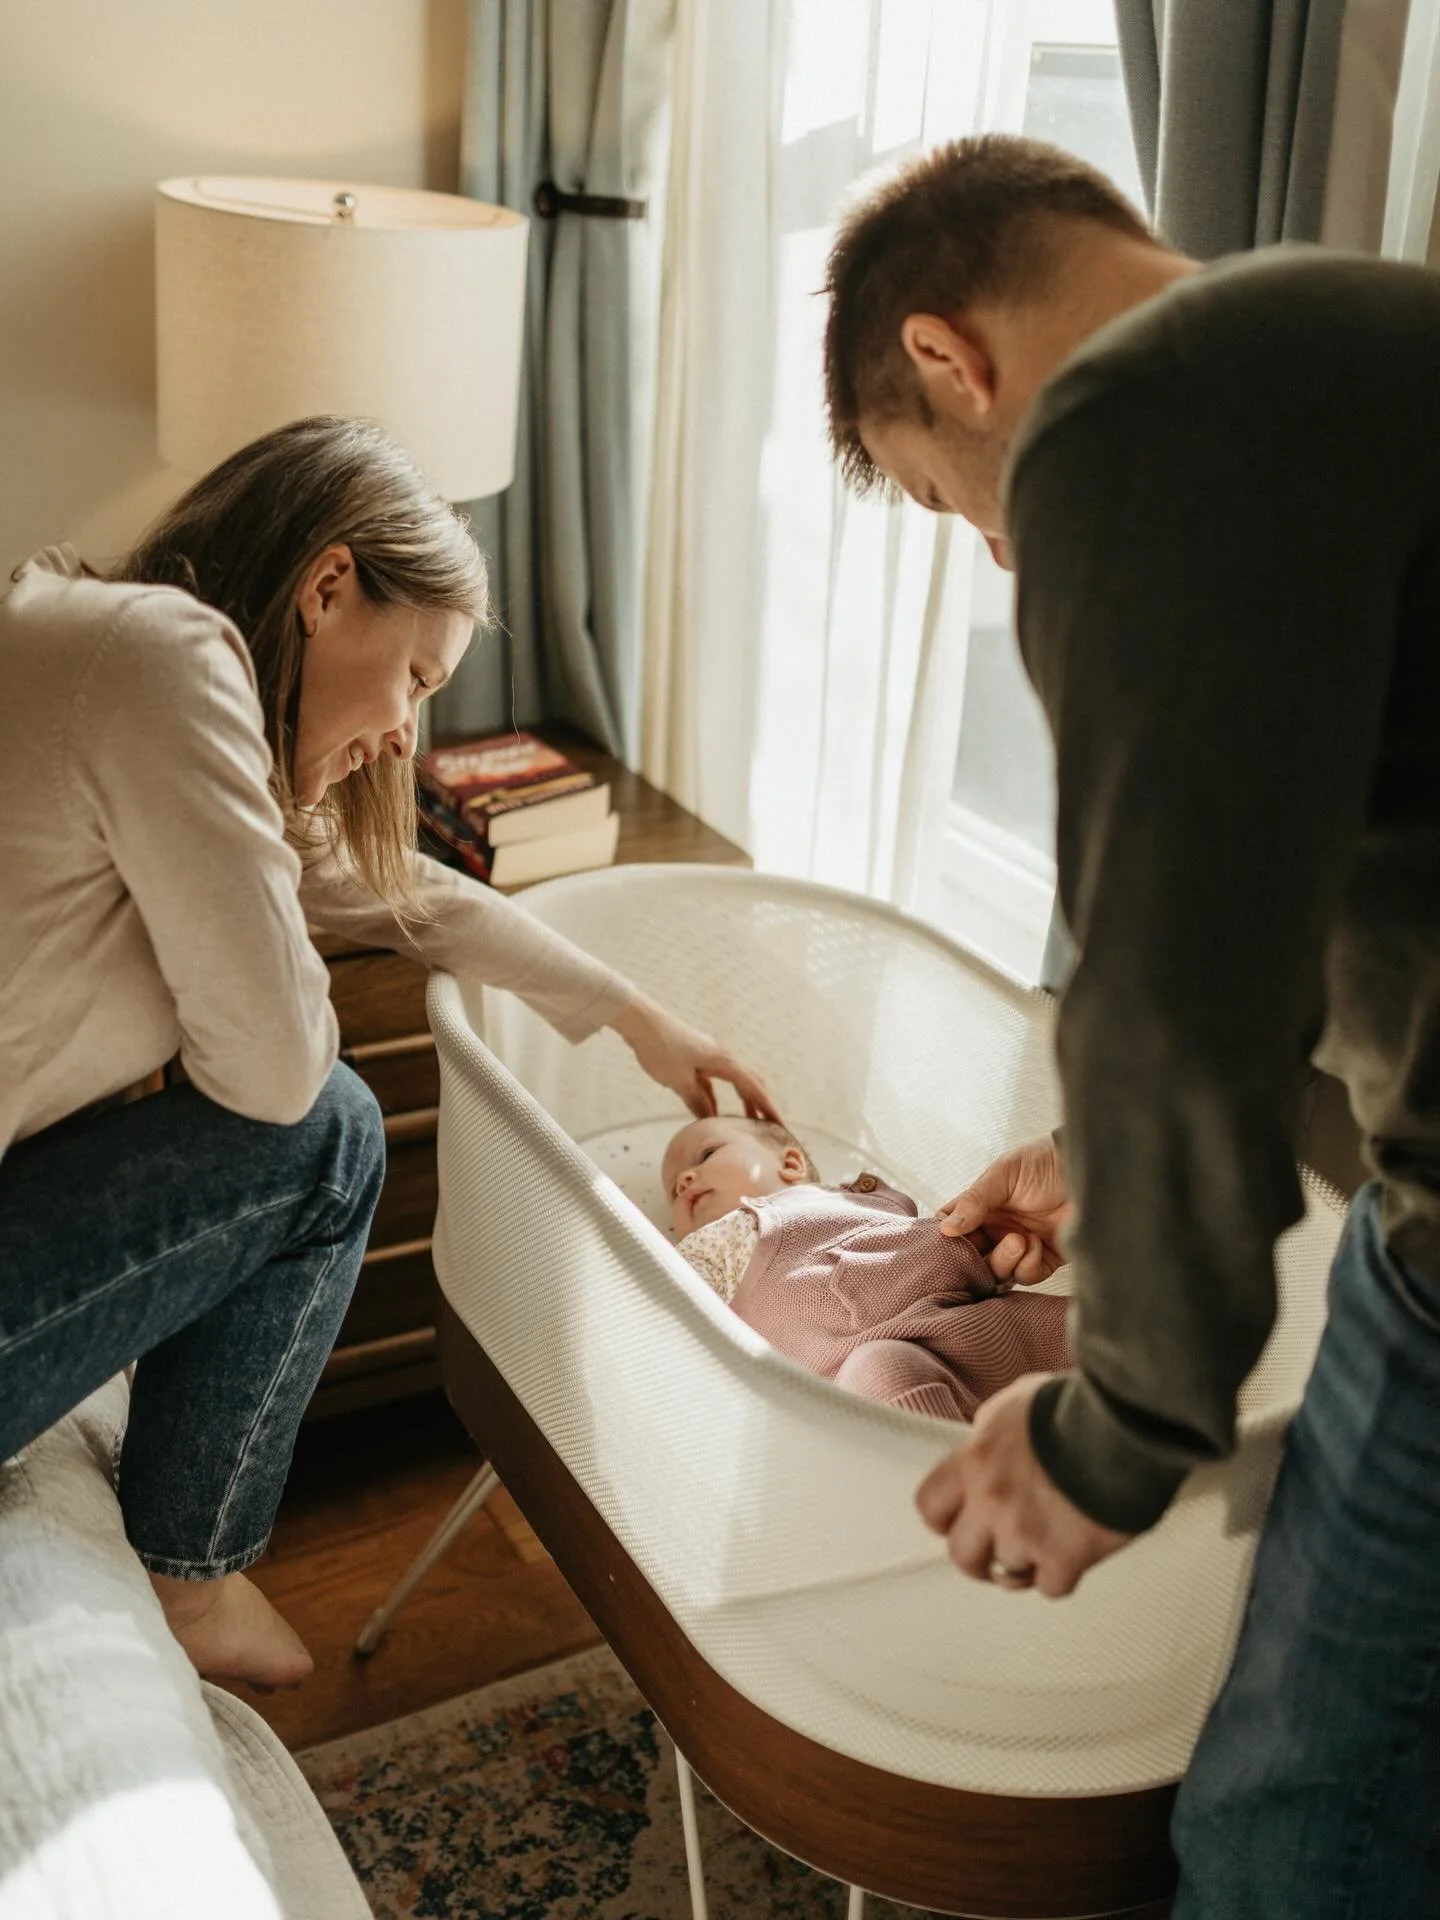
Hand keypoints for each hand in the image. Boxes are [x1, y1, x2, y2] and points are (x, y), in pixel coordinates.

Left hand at [610, 994, 778, 1120]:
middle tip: (772, 1125)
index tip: (780, 1124)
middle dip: (761, 1104)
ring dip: (741, 1101)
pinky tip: (713, 1113)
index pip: (752, 1088)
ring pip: (732, 1082)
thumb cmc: (661, 1048)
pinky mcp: (695, 1059)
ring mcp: (709, 1057)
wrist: (641, 1022)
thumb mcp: (680, 1080)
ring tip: (748, 1123)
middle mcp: (722, 1058)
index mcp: (723, 1061)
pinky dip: (717, 1098)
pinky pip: (713, 1082)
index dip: (768, 1107)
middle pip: (749, 1082)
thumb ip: (697, 1101)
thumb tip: (710, 1118)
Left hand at [915, 1375, 1131, 1597]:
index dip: (945, 1519)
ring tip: (1050, 1542)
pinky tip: (1076, 1554)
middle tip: (998, 1553)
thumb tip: (983, 1444)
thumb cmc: (1075, 1405)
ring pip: (1009, 1573)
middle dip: (979, 1558)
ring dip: (1027, 1562)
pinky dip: (1062, 1575)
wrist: (1125, 1426)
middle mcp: (990, 1502)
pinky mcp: (1064, 1558)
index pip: (930, 1505)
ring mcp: (1025, 1534)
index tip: (961, 1522)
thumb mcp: (1016, 1403)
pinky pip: (1051, 1587)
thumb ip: (991, 1432)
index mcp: (974, 1461)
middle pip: (961, 1555)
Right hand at [937, 1132, 1070, 1283]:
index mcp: (981, 1208)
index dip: (945, 1240)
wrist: (1089, 1170)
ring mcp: (1020, 1246)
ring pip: (997, 1272)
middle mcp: (997, 1230)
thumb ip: (973, 1201)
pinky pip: (1026, 1276)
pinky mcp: (1045, 1259)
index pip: (952, 1230)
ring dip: (1004, 1260)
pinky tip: (1036, 1242)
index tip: (946, 1242)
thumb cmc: (1043, 1162)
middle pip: (972, 1259)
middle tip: (990, 1242)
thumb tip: (945, 1229)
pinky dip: (1027, 1264)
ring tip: (1019, 1239)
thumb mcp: (1002, 1174)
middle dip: (976, 1258)